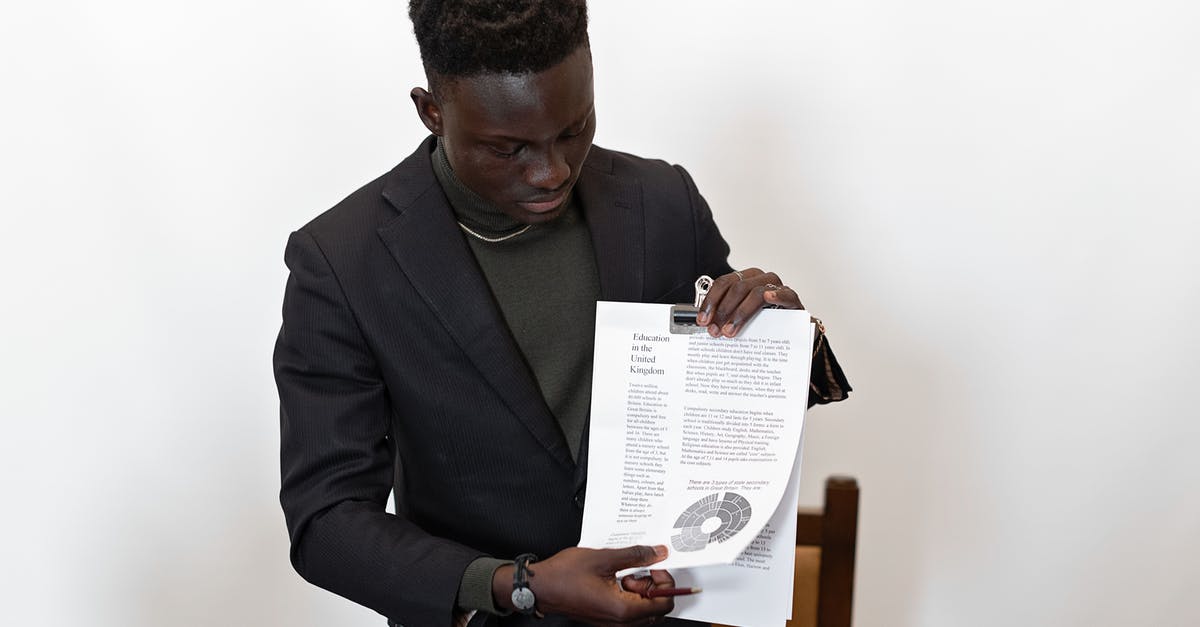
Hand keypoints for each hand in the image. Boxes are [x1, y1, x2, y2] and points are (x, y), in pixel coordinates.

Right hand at [493, 545, 675, 625]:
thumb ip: (635, 555)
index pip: (664, 603)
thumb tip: (657, 553)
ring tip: (623, 572)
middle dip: (653, 586)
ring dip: (640, 589)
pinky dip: (629, 592)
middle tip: (640, 568)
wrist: (539, 587)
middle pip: (655, 608)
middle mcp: (619, 621)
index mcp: (622, 610)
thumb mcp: (604, 558)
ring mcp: (612, 621)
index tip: (657, 566)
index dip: (665, 582)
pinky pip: (628, 608)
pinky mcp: (605, 617)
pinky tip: (615, 577)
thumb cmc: (563, 576)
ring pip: (642, 609)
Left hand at [696, 267, 804, 336]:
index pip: (723, 283)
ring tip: (730, 331)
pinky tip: (769, 298)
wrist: (792, 330)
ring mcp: (778, 287)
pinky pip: (786, 293)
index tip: (703, 320)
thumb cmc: (765, 321)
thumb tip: (706, 325)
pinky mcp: (793, 299)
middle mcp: (760, 279)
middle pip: (737, 287)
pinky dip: (777, 294)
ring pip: (756, 292)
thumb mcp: (741, 317)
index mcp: (745, 280)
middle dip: (722, 310)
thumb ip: (726, 316)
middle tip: (715, 331)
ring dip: (740, 313)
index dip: (710, 301)